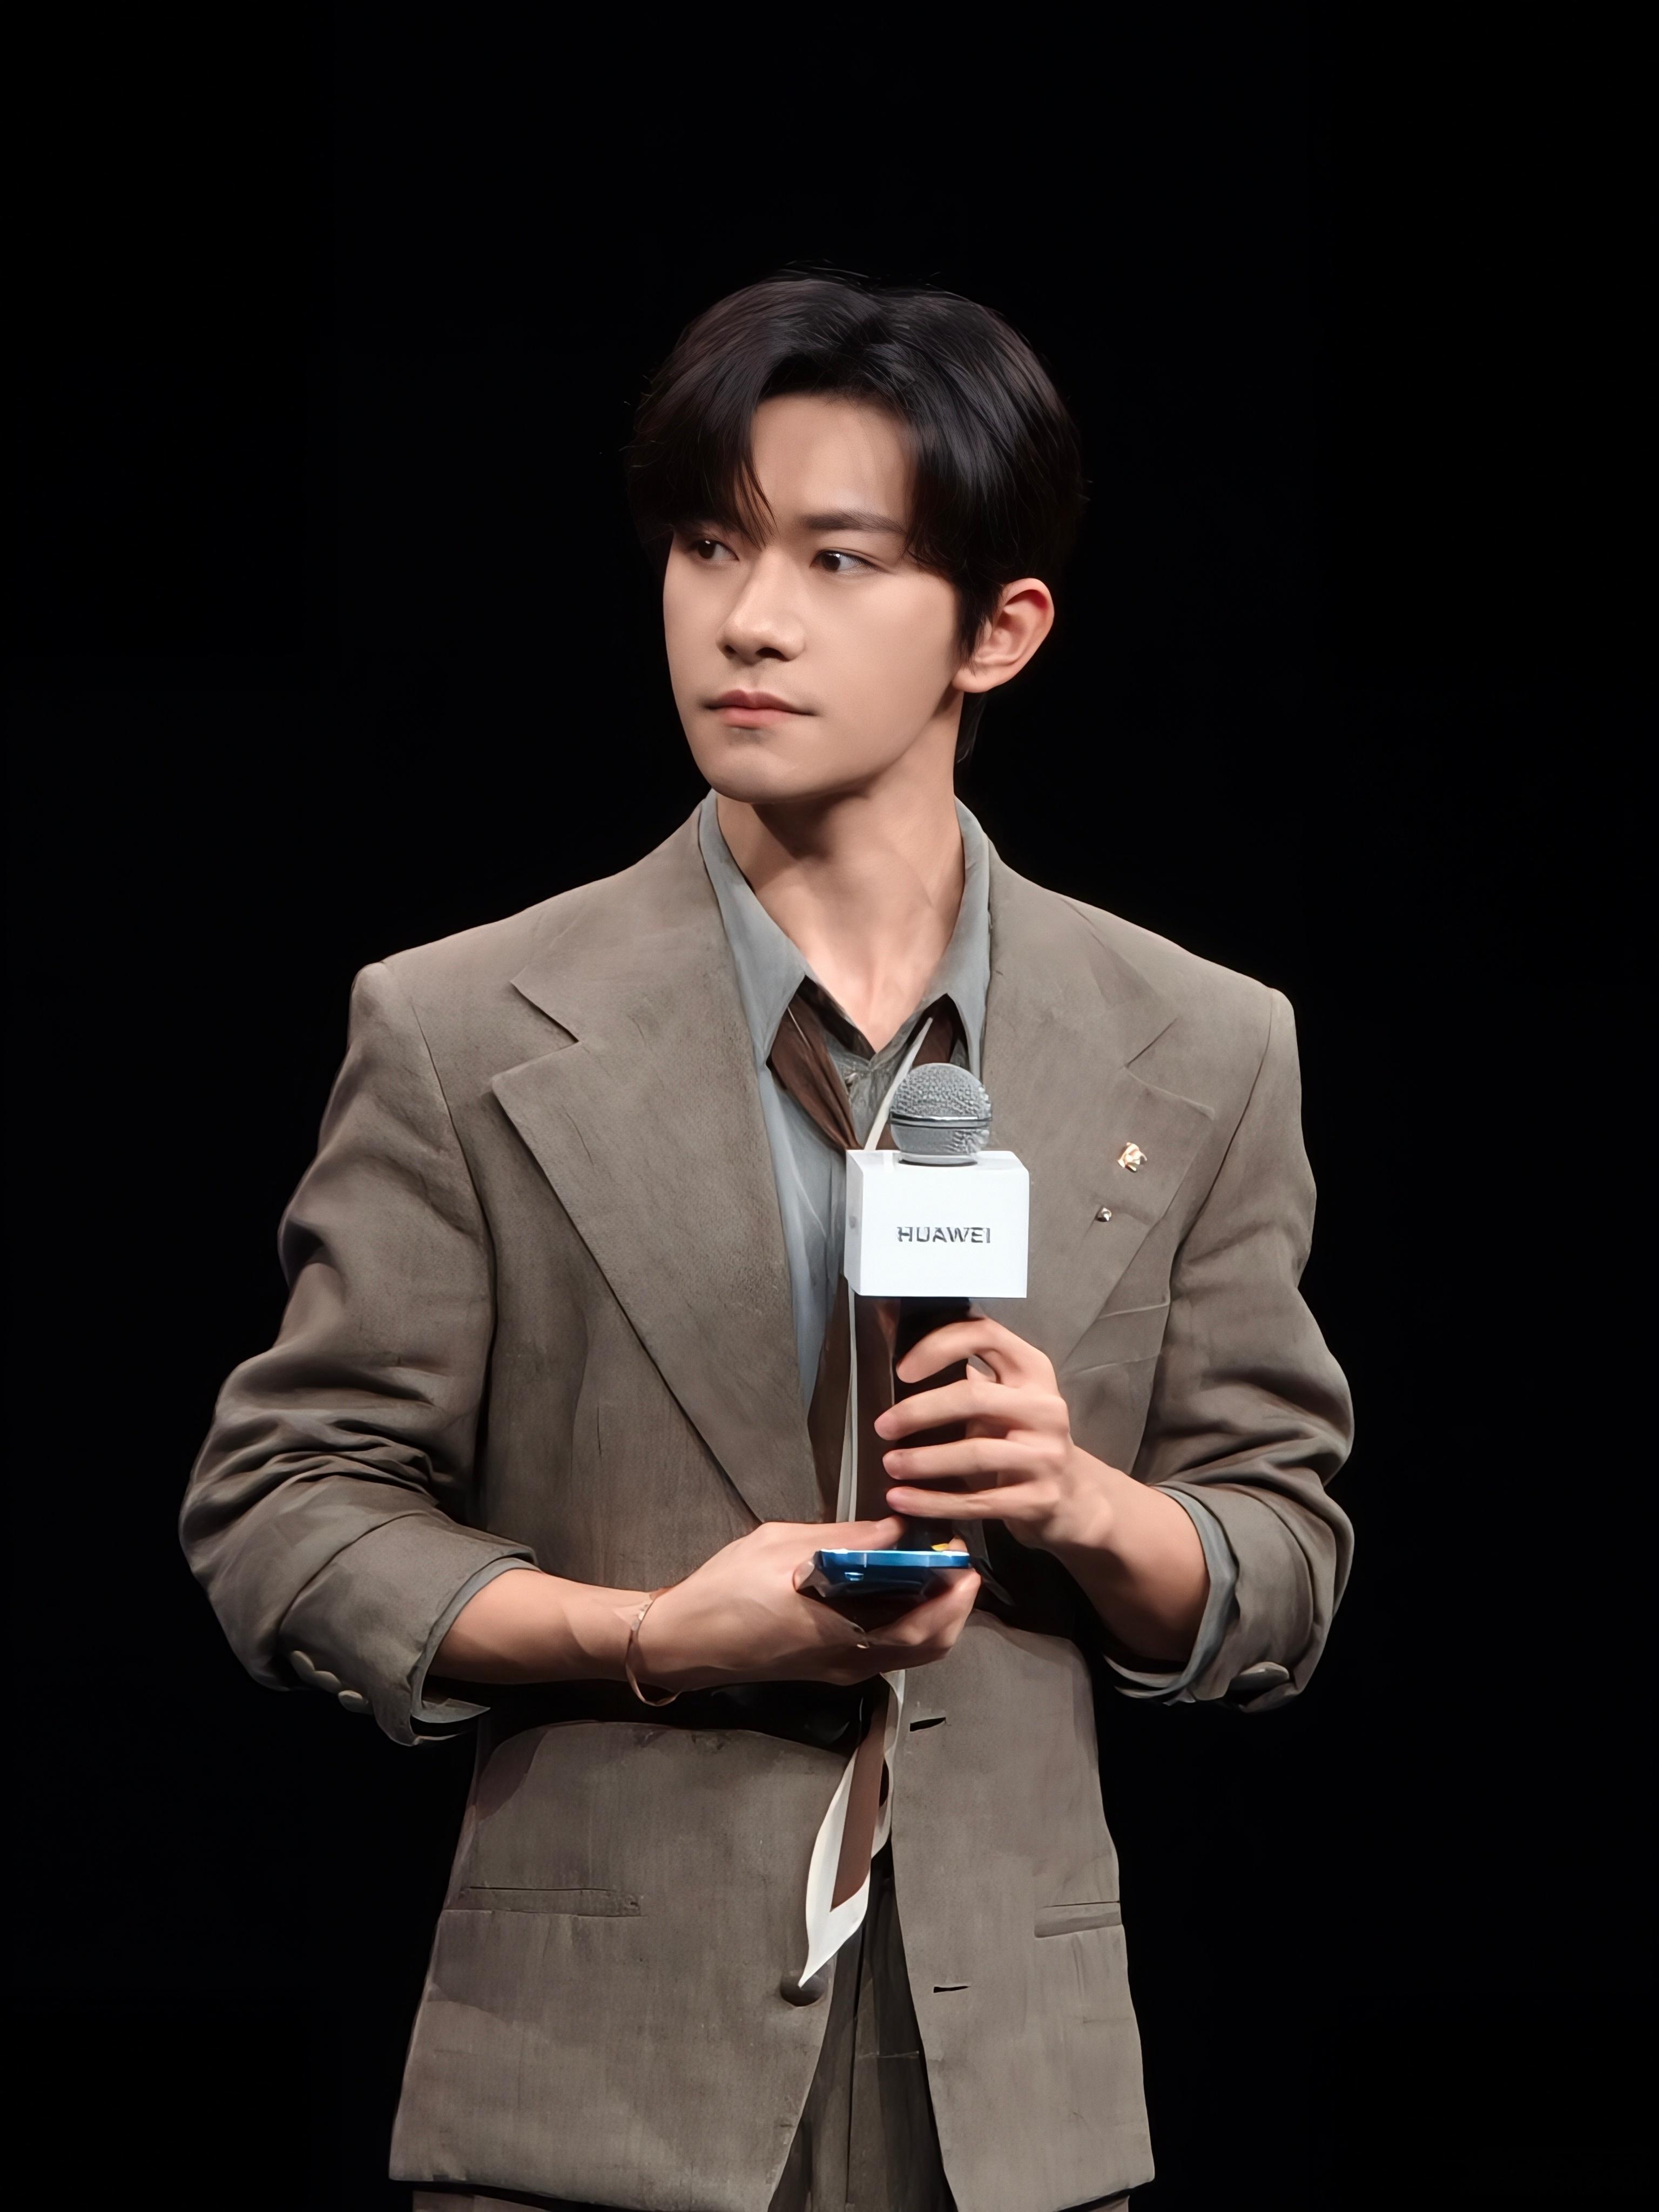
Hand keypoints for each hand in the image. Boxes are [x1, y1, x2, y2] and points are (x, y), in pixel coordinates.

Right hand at [638, 1515, 978, 1690]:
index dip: (951, 1591)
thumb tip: (895, 1529)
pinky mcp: (829, 1666)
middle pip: (929, 1646)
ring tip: (933, 1568)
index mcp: (841, 1635)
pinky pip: (887, 1649)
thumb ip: (842, 1539)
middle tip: (957, 1562)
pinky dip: (907, 1621)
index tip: (958, 1551)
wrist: (681, 1641)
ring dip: (934, 1613)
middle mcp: (850, 1662)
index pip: (922, 1625)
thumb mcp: (779, 1547)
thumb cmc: (723, 1591)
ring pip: (911, 1651)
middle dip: (954, 1605)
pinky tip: (898, 1584)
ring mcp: (841, 1669)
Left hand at [876, 1317, 1117, 1551]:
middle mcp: (1045, 1407)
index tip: (902, 1369)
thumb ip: (968, 1380)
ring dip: (924, 1461)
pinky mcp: (1039, 1499)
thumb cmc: (1023, 1439)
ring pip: (976, 1453)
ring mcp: (1046, 1455)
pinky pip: (977, 1501)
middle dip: (920, 1411)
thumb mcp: (1006, 1401)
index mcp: (1033, 1371)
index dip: (940, 1346)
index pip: (986, 1335)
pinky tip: (903, 1501)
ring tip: (890, 1465)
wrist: (1075, 1497)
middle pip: (974, 1397)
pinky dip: (934, 1502)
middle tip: (882, 1426)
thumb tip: (900, 1363)